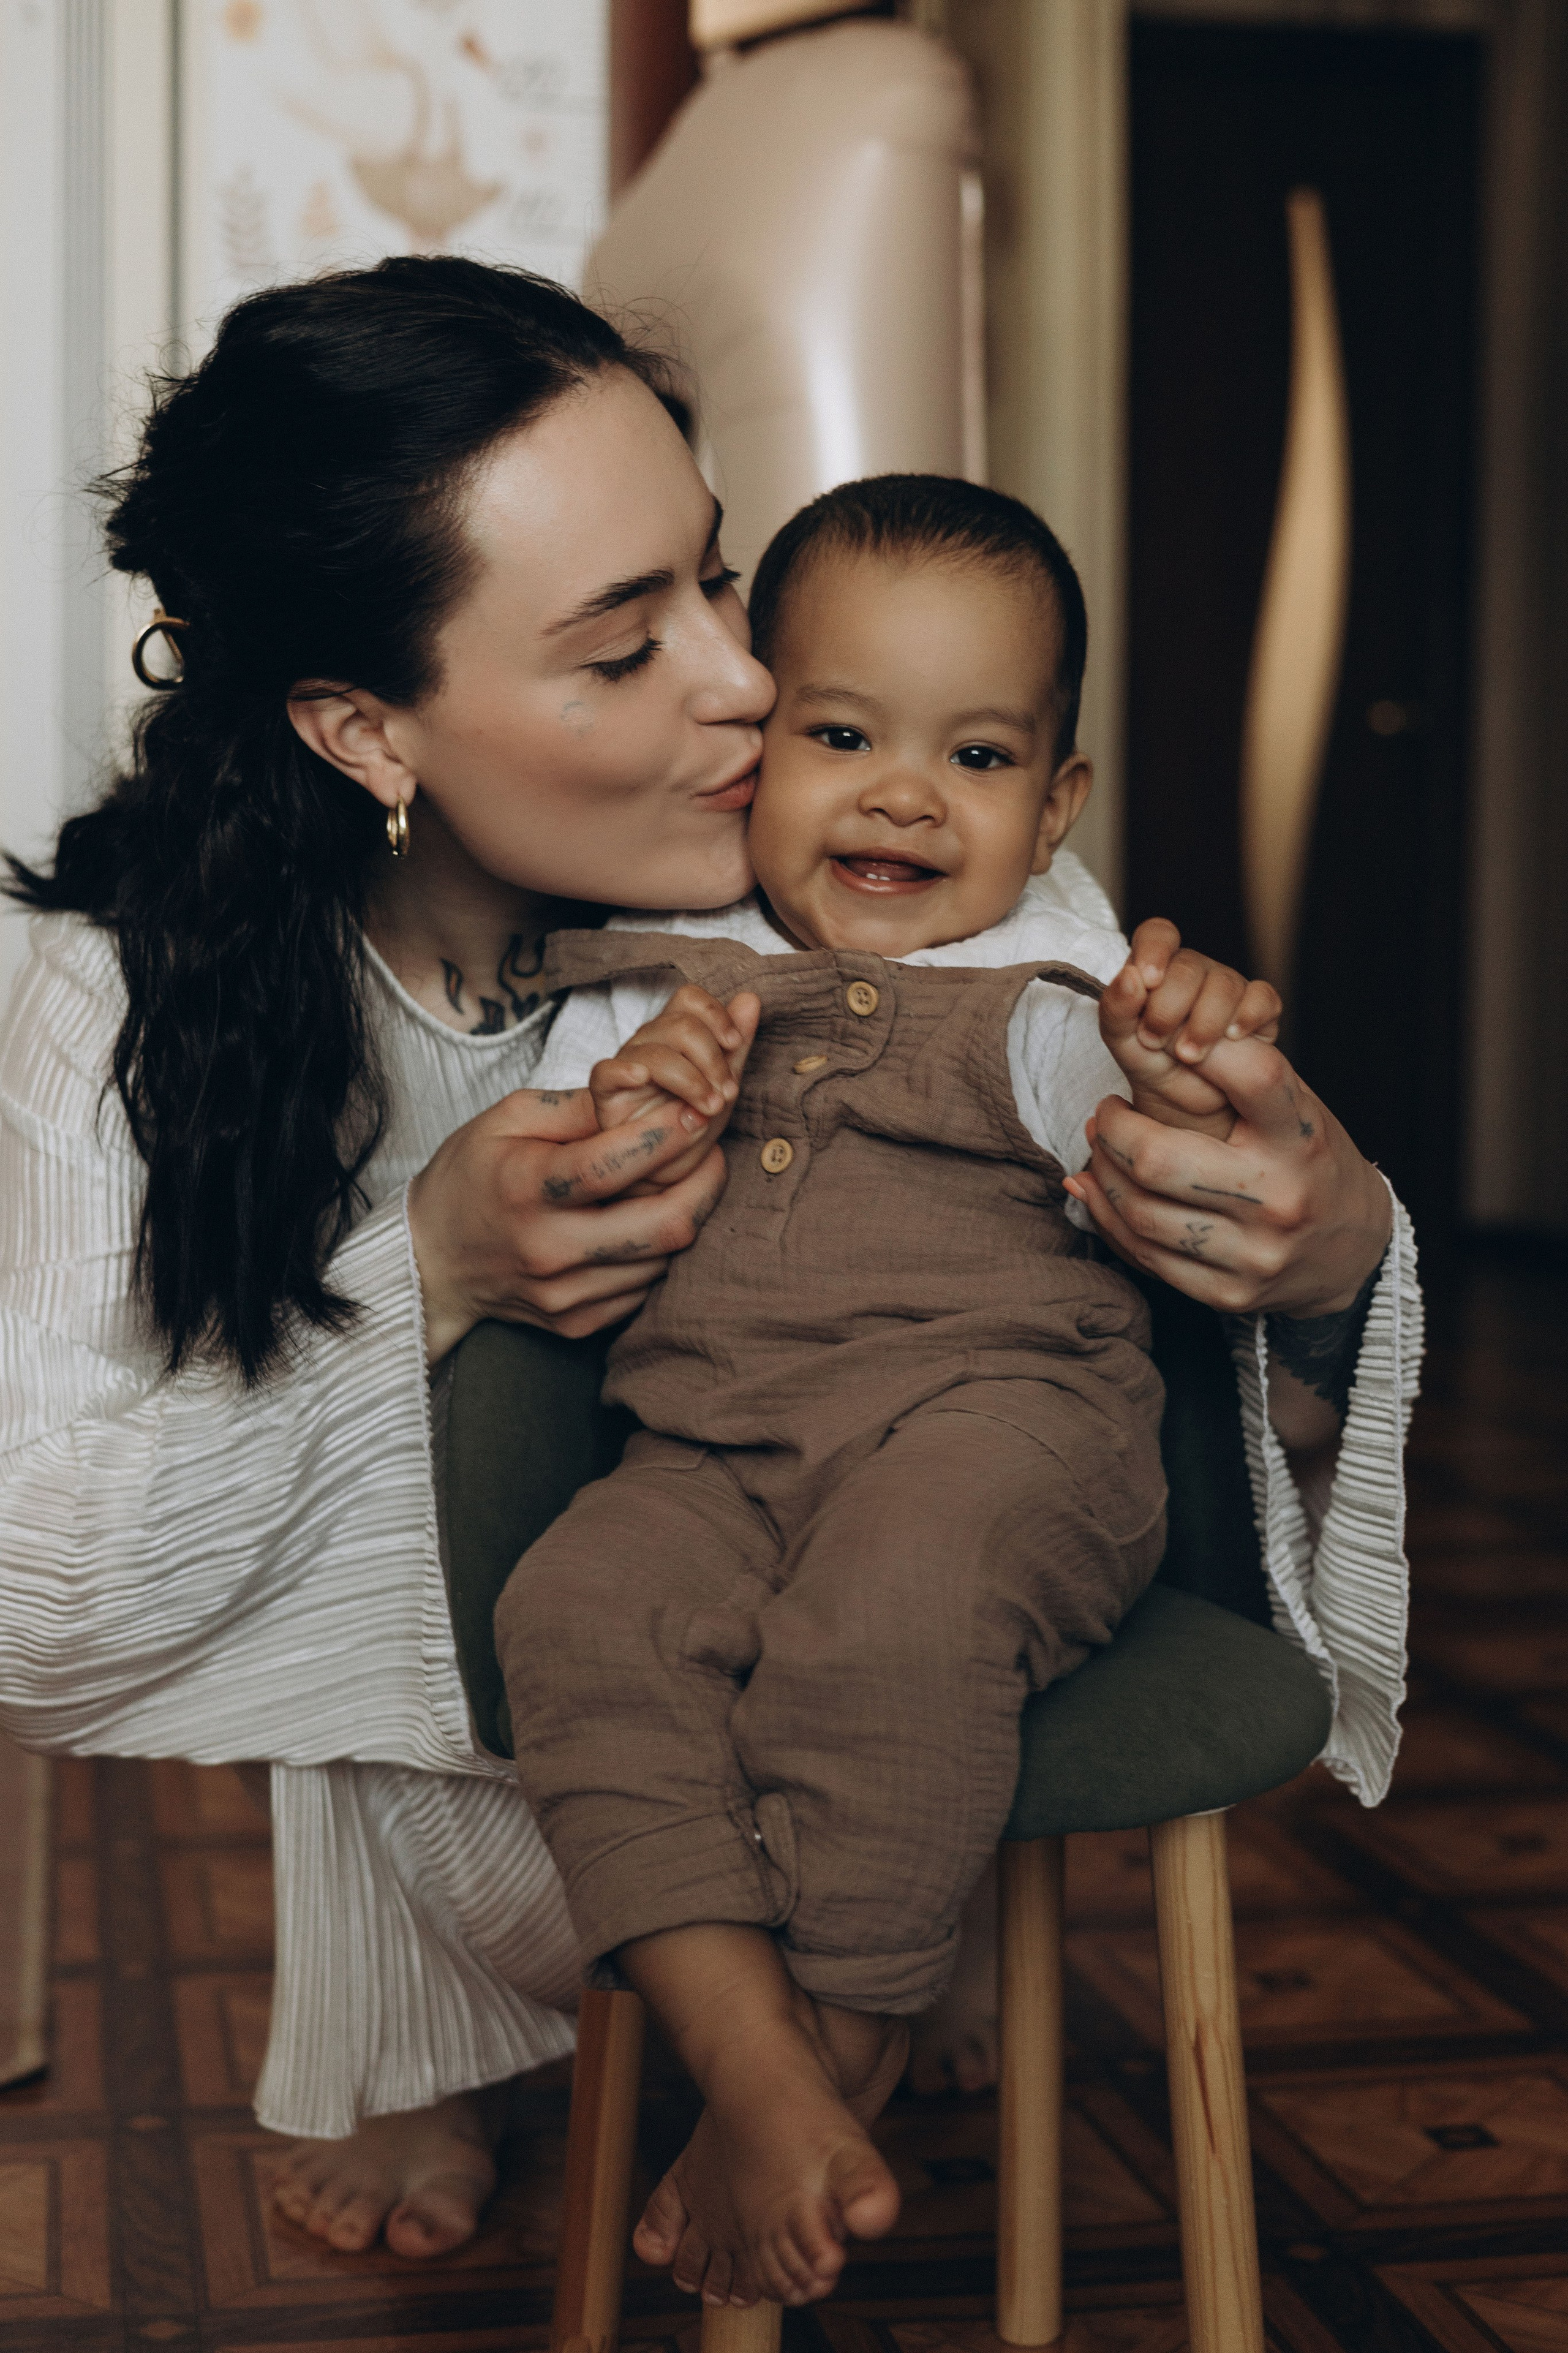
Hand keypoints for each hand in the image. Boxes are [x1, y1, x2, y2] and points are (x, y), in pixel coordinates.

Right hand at [408, 1085, 730, 1364]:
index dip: (667, 1136)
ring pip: (663, 1259)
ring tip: (685, 1183)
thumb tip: (646, 1088)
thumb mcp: (507, 1119)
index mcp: (526, 1189)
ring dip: (685, 1217)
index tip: (699, 1111)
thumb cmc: (472, 1175)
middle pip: (662, 1225)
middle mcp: (548, 1250)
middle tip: (714, 1152)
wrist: (431, 1262)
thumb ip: (577, 1106)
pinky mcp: (578, 1324)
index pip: (612, 1165)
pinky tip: (647, 1223)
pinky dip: (657, 1253)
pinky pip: (645, 1289)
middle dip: (706, 1184)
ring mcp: (565, 1295)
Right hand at [590, 986, 760, 1192]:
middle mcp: (648, 1044)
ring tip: (707, 1108)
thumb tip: (750, 998)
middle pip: (679, 1024)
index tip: (734, 1044)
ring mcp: (626, 1067)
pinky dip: (625, 1071)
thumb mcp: (722, 1085)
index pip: (688, 999)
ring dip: (691, 1080)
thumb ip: (735, 1045)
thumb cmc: (691, 1126)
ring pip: (655, 1050)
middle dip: (712, 1060)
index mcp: (674, 1036)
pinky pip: (606, 1071)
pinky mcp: (606, 1095)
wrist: (667, 1171)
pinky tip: (642, 1080)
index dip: (715, 1015)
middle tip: (726, 1094)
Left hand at [1065, 1036, 1392, 1318]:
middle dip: (1112, 1130)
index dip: (1197, 1046)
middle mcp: (1279, 1200)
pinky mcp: (1228, 1294)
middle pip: (1157, 1160)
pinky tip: (1100, 1191)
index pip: (1254, 1076)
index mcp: (1302, 1140)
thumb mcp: (1295, 1108)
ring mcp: (1253, 1255)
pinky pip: (1143, 1255)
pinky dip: (1108, 1218)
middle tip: (1105, 1112)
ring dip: (1101, 1173)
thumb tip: (1152, 1041)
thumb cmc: (1307, 1160)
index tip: (1161, 1044)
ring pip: (1138, 1212)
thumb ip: (1238, 1072)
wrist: (1351, 1252)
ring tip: (1100, 1147)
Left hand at [1099, 919, 1281, 1138]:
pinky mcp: (1260, 1008)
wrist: (1190, 1111)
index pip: (1158, 935)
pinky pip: (1263, 997)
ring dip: (1204, 1022)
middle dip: (1170, 1006)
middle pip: (1189, 964)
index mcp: (1156, 971)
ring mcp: (1229, 987)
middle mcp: (1193, 973)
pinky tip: (1232, 1039)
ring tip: (1188, 1055)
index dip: (1154, 949)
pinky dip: (1248, 1017)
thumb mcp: (1124, 1046)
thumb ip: (1116, 1011)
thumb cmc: (1154, 1070)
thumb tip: (1127, 977)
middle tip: (1155, 1041)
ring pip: (1226, 982)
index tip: (1147, 981)